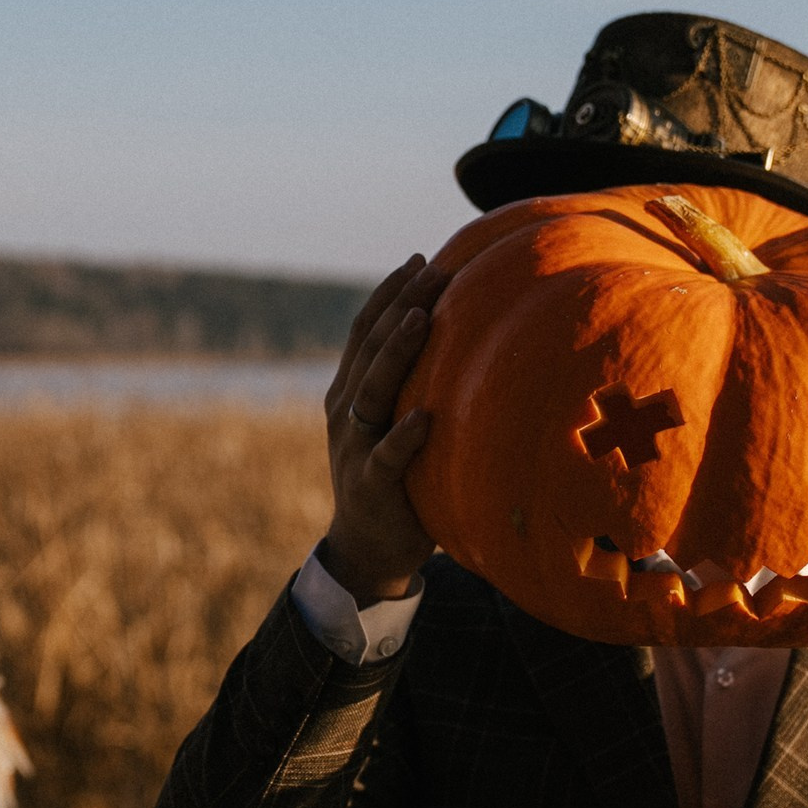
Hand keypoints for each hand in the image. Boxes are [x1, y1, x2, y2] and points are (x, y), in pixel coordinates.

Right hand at [320, 254, 449, 602]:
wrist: (366, 547)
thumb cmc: (394, 477)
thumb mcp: (394, 423)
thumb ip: (411, 386)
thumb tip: (462, 338)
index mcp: (348, 392)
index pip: (364, 331)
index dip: (389, 293)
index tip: (421, 260)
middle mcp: (345, 412)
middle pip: (368, 348)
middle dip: (399, 305)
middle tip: (432, 271)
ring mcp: (353, 447)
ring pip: (371, 391)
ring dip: (395, 353)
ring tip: (420, 319)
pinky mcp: (370, 484)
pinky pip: (386, 457)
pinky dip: (404, 437)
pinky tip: (425, 417)